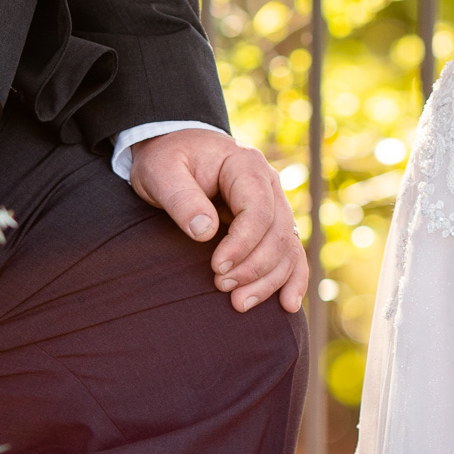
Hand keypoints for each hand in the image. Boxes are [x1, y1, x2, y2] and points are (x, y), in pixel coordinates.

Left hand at [128, 127, 307, 313]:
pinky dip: (292, 278)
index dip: (242, 244)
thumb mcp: (162, 172)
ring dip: (270, 279)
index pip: (259, 211)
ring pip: (288, 247)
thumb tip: (205, 232)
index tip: (216, 268)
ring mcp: (273, 204)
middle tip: (222, 287)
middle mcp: (268, 183)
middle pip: (278, 233)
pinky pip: (289, 251)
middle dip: (254, 267)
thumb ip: (181, 199)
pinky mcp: (269, 223)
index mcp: (246, 165)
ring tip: (240, 303)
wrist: (173, 148)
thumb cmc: (166, 159)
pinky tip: (287, 304)